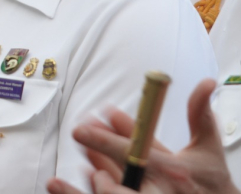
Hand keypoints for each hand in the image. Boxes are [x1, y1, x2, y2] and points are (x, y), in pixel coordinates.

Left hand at [46, 79, 238, 193]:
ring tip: (56, 177)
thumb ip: (200, 114)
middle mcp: (157, 190)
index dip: (108, 140)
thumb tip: (205, 83)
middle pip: (121, 177)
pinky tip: (73, 182)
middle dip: (98, 158)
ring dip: (84, 186)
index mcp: (172, 171)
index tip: (84, 127)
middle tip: (78, 134)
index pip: (138, 154)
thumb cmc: (210, 179)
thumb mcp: (207, 147)